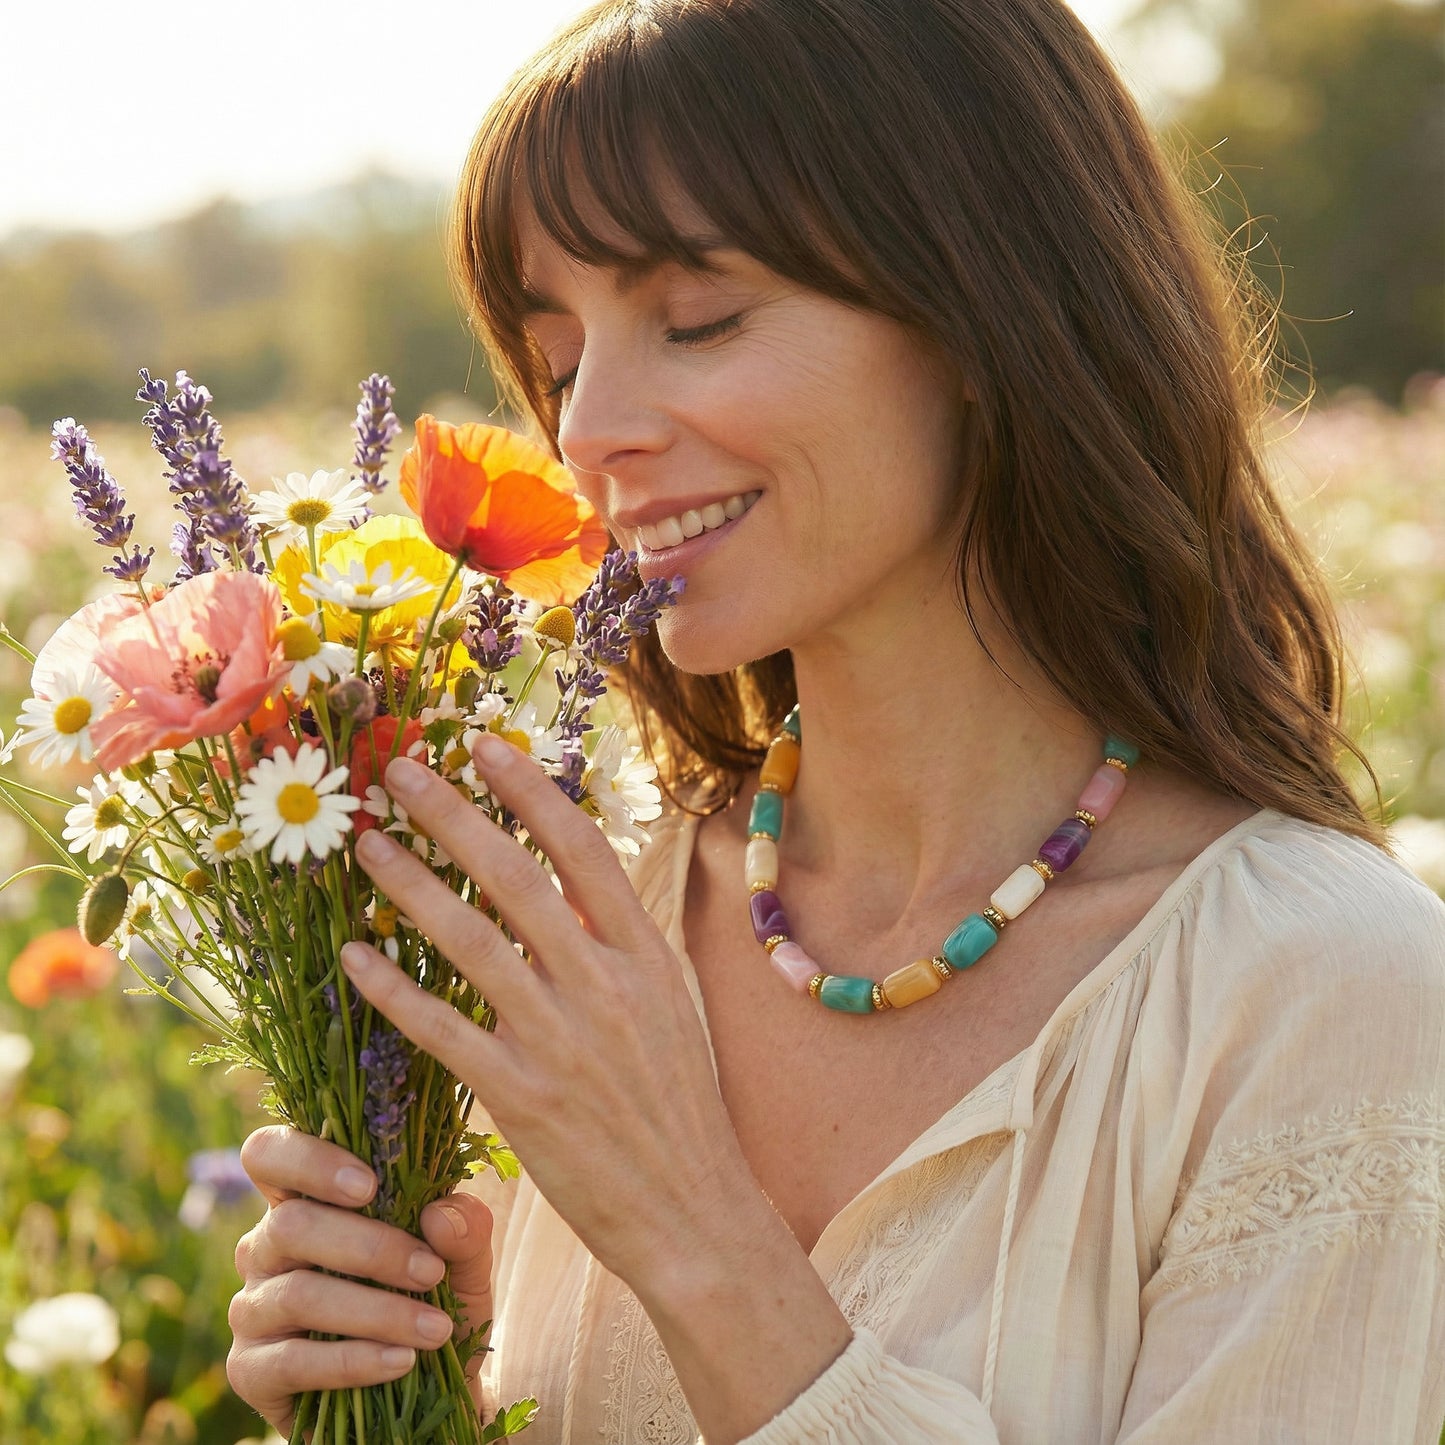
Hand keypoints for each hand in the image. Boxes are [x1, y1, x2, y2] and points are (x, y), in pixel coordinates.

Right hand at [226, 1125, 494, 1436]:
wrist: (425, 1395)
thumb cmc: (433, 1304)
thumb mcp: (463, 1264)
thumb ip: (464, 1228)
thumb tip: (440, 1214)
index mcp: (305, 1200)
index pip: (269, 1155)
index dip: (308, 1159)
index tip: (369, 1184)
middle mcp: (265, 1247)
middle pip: (291, 1224)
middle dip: (370, 1248)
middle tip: (430, 1271)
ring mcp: (252, 1309)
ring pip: (299, 1294)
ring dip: (376, 1311)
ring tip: (435, 1329)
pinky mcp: (249, 1371)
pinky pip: (294, 1361)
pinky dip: (355, 1361)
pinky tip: (401, 1362)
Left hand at [339, 734, 761, 1298]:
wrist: (691, 1205)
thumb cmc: (677, 1103)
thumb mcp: (667, 1005)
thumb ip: (617, 945)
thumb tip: (570, 881)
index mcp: (643, 955)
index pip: (581, 849)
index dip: (528, 791)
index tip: (483, 746)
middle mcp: (601, 985)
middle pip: (515, 877)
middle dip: (452, 816)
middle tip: (400, 774)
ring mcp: (559, 1040)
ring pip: (469, 942)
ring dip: (411, 886)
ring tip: (366, 846)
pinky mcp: (519, 1097)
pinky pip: (440, 1030)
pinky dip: (392, 990)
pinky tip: (354, 957)